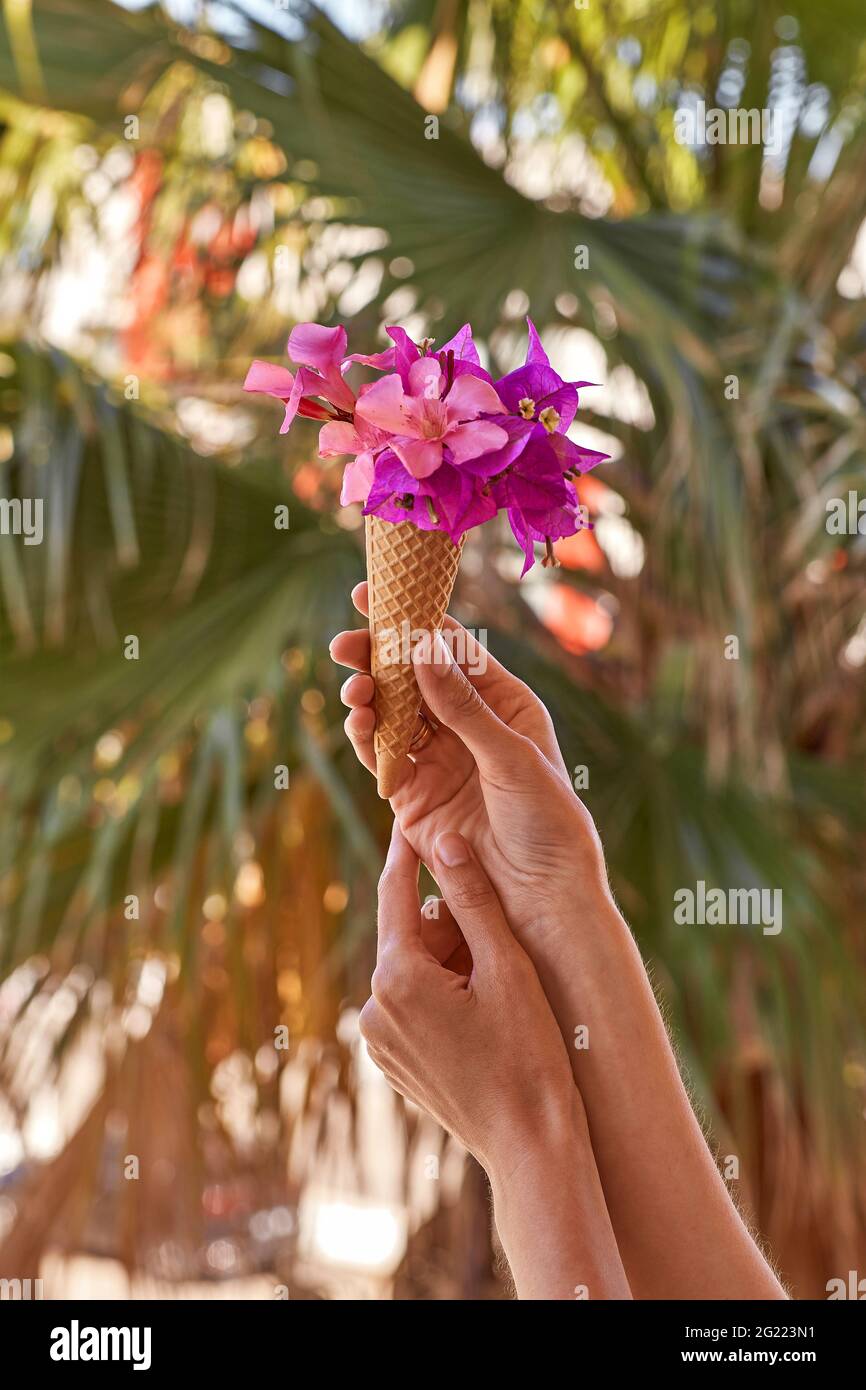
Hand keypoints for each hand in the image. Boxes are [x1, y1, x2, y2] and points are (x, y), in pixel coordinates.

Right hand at [330, 583, 610, 941]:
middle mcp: (467, 725)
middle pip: (412, 677)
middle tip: (345, 643)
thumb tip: (424, 645)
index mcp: (503, 702)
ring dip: (368, 696)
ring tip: (353, 690)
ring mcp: (438, 758)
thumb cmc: (548, 819)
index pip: (452, 647)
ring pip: (392, 713)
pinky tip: (356, 721)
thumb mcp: (510, 756)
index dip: (414, 618)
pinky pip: (381, 755)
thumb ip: (462, 705)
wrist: (541, 895)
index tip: (375, 592)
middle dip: (376, 657)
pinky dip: (364, 736)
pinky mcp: (414, 795)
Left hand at [362, 821, 631, 1300]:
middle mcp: (374, 1007)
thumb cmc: (530, 1055)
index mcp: (398, 977)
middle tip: (501, 943)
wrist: (530, 1146)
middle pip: (410, 936)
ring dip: (450, 964)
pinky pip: (411, 1008)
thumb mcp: (508, 967)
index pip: (396, 893)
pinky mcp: (391, 1063)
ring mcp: (379, 1040)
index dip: (408, 854)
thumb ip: (473, 899)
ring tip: (500, 988)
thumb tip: (445, 840)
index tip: (412, 820)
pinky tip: (484, 1016)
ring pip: (413, 972)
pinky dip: (442, 997)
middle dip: (451, 929)